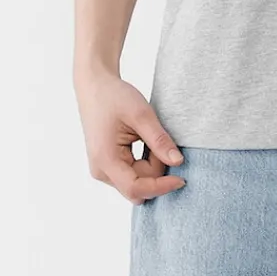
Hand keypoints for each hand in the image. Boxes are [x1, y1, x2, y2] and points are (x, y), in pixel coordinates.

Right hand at [74, 68, 186, 203]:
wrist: (95, 86)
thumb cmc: (114, 96)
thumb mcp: (141, 114)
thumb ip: (159, 140)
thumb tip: (178, 162)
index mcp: (105, 160)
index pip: (136, 188)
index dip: (160, 187)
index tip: (181, 179)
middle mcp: (101, 170)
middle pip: (138, 187)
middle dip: (156, 169)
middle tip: (160, 140)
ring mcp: (103, 169)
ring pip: (137, 182)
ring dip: (151, 165)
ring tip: (149, 137)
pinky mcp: (107, 165)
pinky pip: (132, 174)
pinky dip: (144, 162)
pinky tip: (145, 142)